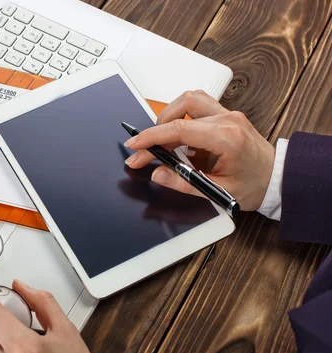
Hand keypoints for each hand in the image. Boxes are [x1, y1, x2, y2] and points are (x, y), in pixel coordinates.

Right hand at [124, 90, 274, 210]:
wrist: (279, 179)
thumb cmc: (255, 186)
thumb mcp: (218, 191)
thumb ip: (184, 182)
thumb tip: (158, 174)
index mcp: (227, 138)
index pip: (179, 128)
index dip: (152, 137)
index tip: (135, 145)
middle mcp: (227, 119)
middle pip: (179, 113)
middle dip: (156, 131)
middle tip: (145, 153)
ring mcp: (228, 113)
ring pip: (188, 100)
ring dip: (169, 117)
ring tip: (163, 141)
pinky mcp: (226, 114)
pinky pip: (197, 105)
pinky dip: (182, 117)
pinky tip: (181, 139)